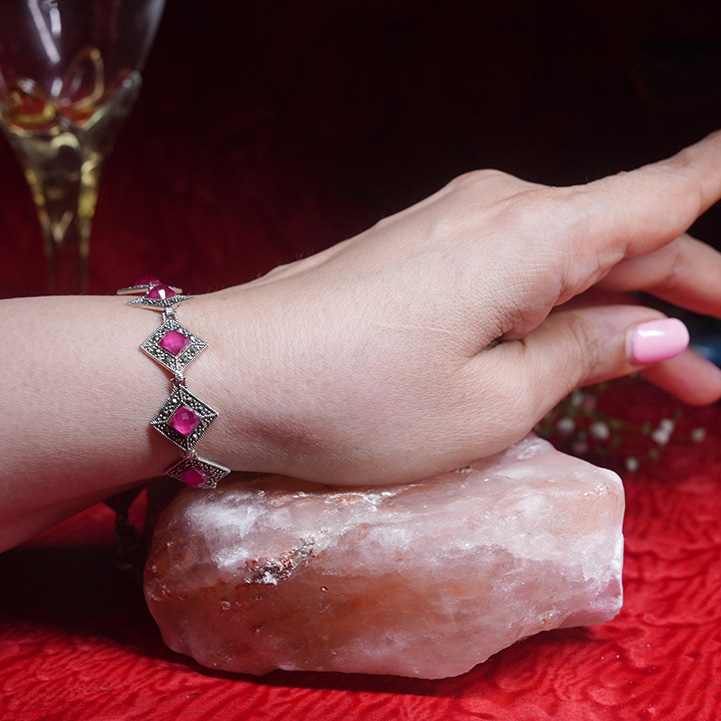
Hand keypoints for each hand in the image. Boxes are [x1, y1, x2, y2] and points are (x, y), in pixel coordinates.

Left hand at [193, 131, 720, 484]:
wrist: (233, 372)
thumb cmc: (361, 400)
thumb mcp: (494, 402)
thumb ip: (582, 353)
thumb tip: (650, 328)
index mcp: (536, 236)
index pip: (661, 196)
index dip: (714, 186)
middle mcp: (499, 208)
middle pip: (620, 239)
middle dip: (679, 299)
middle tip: (714, 372)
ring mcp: (451, 223)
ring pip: (566, 258)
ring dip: (617, 309)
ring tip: (666, 375)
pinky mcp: (418, 248)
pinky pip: (512, 268)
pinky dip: (556, 304)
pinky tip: (573, 343)